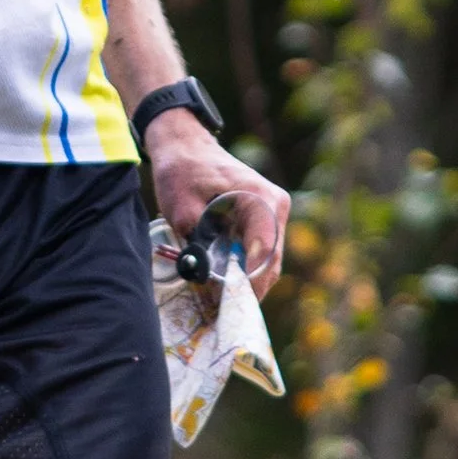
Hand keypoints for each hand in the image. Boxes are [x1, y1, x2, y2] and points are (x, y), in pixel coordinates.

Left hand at [149, 118, 289, 301]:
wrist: (185, 144)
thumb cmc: (183, 171)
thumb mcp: (182, 209)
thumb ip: (196, 243)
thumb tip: (205, 278)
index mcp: (261, 200)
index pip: (264, 253)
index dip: (248, 284)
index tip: (227, 305)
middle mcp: (275, 207)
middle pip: (270, 263)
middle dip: (248, 290)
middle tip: (222, 314)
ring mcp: (274, 213)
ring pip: (268, 262)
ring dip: (247, 283)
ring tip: (220, 303)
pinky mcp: (265, 219)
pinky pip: (261, 253)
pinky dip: (245, 270)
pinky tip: (224, 284)